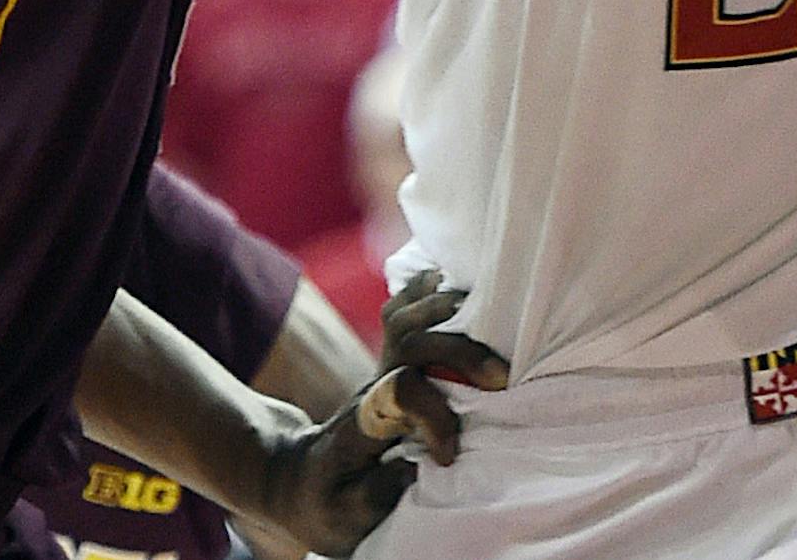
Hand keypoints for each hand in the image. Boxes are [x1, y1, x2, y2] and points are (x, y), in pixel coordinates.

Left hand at [244, 273, 510, 556]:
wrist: (295, 476)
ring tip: (488, 314)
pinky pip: (401, 311)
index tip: (450, 454)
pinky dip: (425, 289)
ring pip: (403, 318)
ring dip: (445, 308)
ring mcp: (380, 369)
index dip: (435, 415)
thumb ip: (375, 494)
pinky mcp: (388, 362)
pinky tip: (449, 280)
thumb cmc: (324, 502)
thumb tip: (416, 467)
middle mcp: (373, 387)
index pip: (400, 393)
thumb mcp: (341, 516)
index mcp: (363, 425)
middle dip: (459, 351)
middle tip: (501, 375)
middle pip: (410, 343)